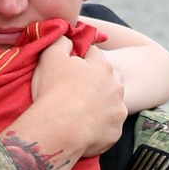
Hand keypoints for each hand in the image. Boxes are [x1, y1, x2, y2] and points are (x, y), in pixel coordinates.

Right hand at [28, 41, 126, 157]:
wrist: (57, 130)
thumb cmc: (53, 91)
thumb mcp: (50, 56)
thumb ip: (61, 41)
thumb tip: (68, 37)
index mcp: (102, 66)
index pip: (93, 54)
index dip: (79, 59)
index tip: (67, 68)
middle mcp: (116, 87)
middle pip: (107, 79)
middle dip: (95, 82)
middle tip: (75, 92)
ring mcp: (118, 111)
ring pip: (111, 103)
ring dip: (101, 105)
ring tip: (80, 112)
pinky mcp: (115, 133)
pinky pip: (109, 127)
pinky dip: (100, 127)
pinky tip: (85, 128)